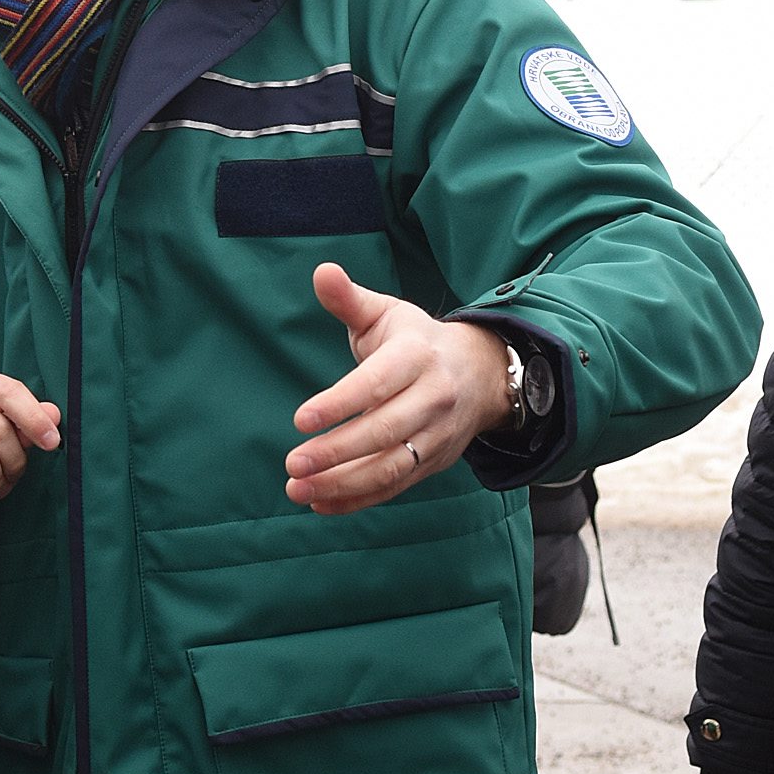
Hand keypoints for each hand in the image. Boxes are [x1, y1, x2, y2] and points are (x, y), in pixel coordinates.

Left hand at [284, 263, 511, 514]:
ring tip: (298, 488)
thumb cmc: (415, 340)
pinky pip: (396, 486)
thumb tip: (321, 271)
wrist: (480, 373)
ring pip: (391, 466)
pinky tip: (320, 502)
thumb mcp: (387, 313)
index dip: (340, 403)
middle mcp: (433, 397)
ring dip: (343, 484)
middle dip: (337, 452)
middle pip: (385, 431)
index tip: (300, 419)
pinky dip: (358, 499)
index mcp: (417, 356)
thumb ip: (349, 299)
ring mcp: (437, 434)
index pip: (377, 384)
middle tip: (293, 463)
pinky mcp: (433, 462)